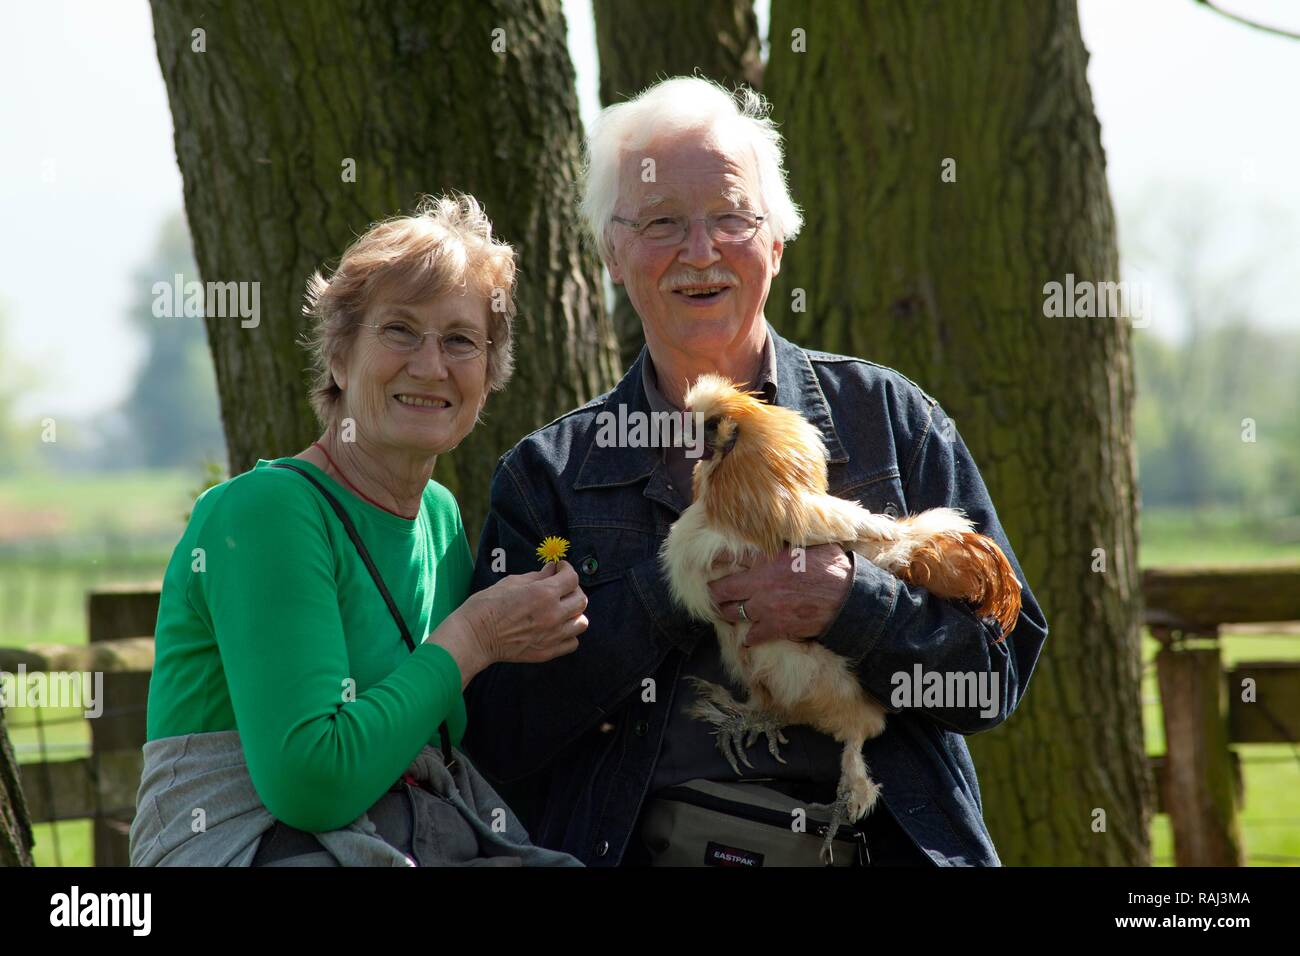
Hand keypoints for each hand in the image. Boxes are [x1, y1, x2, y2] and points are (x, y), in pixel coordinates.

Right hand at [432, 562, 587, 681]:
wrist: (473, 638)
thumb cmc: (486, 606)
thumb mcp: (511, 582)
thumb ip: (537, 576)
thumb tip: (552, 570)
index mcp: (544, 594)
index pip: (572, 578)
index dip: (566, 569)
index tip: (559, 568)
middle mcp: (553, 615)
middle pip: (581, 600)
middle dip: (573, 589)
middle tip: (560, 587)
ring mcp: (552, 636)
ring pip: (581, 622)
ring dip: (574, 613)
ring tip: (561, 610)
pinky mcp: (547, 652)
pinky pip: (572, 643)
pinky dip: (569, 634)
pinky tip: (556, 628)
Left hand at [708, 544, 852, 646]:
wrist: (847, 597)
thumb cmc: (831, 567)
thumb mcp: (806, 545)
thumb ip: (785, 543)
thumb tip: (777, 532)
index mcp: (765, 559)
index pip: (728, 557)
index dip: (718, 560)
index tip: (713, 561)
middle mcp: (759, 584)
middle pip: (721, 591)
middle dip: (716, 592)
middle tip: (716, 593)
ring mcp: (765, 608)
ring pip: (732, 613)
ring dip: (729, 612)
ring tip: (727, 611)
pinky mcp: (776, 628)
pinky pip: (752, 636)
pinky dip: (749, 637)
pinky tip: (748, 636)